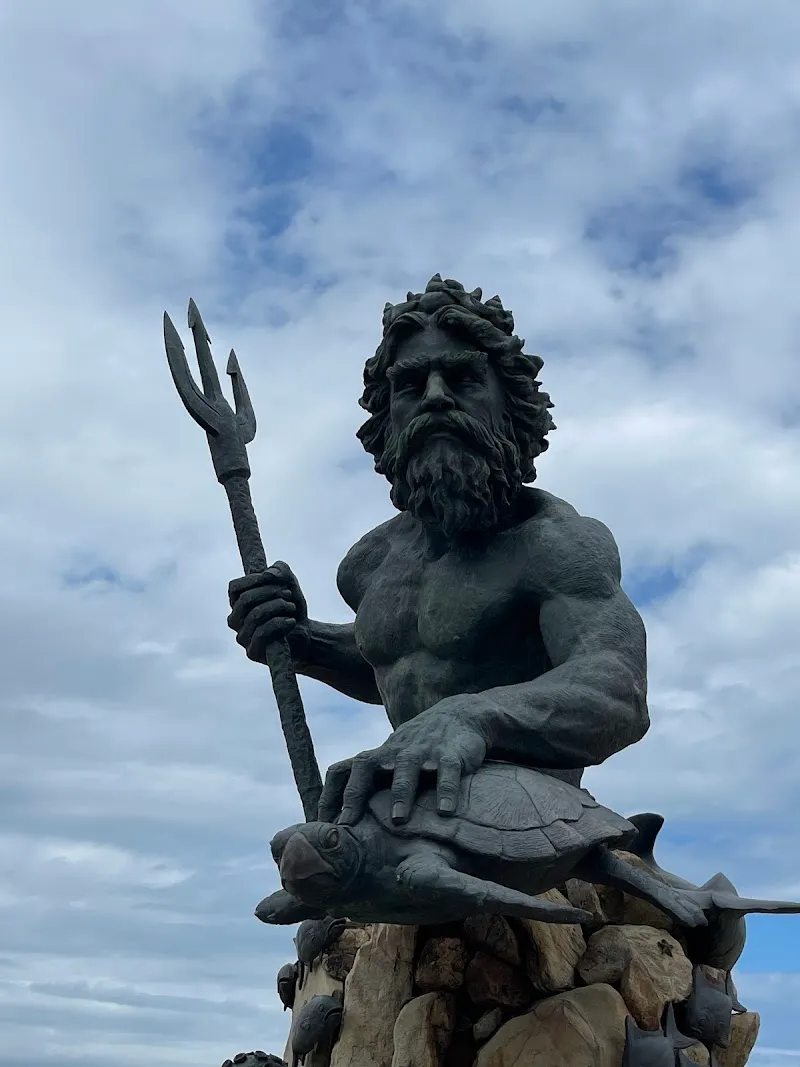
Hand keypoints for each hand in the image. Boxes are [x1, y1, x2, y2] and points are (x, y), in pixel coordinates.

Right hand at [228, 561, 309, 664]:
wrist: (306, 636)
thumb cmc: (292, 609)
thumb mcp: (290, 584)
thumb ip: (281, 571)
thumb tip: (267, 574)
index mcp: (239, 603)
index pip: (234, 587)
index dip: (253, 580)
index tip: (273, 578)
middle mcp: (236, 620)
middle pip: (245, 600)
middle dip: (270, 592)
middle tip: (288, 593)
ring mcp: (243, 637)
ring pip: (255, 615)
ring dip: (278, 606)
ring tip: (292, 608)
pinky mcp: (252, 652)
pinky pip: (261, 633)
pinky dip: (280, 623)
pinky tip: (291, 621)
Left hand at [318, 698, 488, 825]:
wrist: (459, 715)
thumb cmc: (417, 748)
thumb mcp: (390, 759)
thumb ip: (369, 782)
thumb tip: (342, 821)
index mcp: (376, 757)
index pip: (341, 772)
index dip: (328, 797)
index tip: (321, 826)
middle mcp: (394, 752)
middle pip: (365, 766)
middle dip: (354, 794)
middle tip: (348, 824)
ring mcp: (422, 751)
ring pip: (406, 769)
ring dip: (400, 793)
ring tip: (398, 819)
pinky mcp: (451, 754)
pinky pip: (447, 772)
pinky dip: (446, 791)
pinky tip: (445, 812)